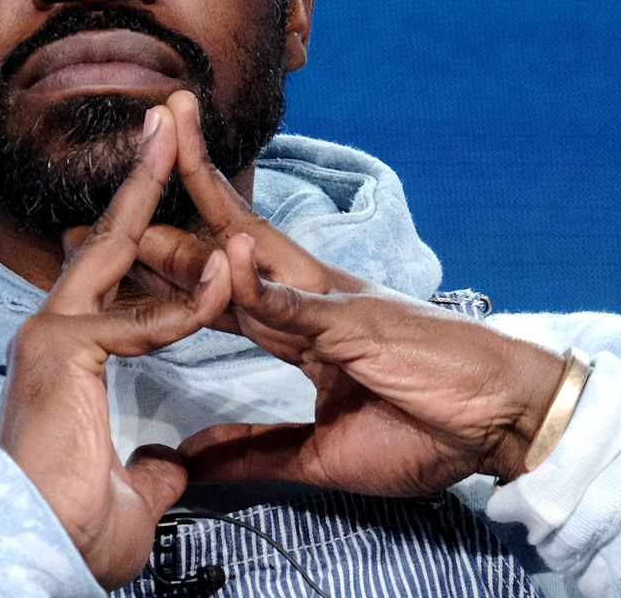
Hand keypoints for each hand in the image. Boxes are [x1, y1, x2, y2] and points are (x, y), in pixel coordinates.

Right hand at [0, 104, 230, 587]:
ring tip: (179, 136)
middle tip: (168, 117)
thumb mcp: (133, 492)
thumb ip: (152, 464)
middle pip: (109, 238)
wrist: (38, 554)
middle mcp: (56, 330)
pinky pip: (137, 319)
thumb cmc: (75, 530)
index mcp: (72, 352)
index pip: (122, 277)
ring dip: (155, 195)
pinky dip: (188, 305)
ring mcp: (52, 335)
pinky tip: (226, 282)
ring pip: (113, 253)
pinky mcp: (59, 352)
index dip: (156, 233)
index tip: (179, 188)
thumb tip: (169, 464)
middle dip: (143, 174)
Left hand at [138, 92, 566, 491]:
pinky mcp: (363, 325)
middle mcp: (316, 301)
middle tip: (116, 179)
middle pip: (228, 246)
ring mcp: (338, 306)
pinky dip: (264, 284)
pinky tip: (226, 255)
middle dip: (171, 214)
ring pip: (256, 251)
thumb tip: (192, 459)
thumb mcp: (325, 454)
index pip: (224, 289)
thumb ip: (258, 450)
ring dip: (205, 208)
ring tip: (160, 161)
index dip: (172, 267)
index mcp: (307, 329)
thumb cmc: (431, 429)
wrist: (504, 423)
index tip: (118, 249)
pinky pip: (304, 306)